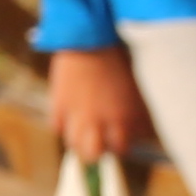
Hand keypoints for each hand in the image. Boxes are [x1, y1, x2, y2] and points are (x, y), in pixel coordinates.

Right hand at [55, 43, 153, 162]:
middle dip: (96, 152)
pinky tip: (70, 117)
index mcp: (123, 117)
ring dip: (78, 142)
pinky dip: (63, 126)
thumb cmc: (119, 63)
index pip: (120, 149)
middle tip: (98, 143)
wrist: (89, 41)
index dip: (119, 146)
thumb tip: (138, 133)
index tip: (118, 140)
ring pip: (73, 144)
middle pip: (92, 154)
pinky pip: (57, 127)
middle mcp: (98, 120)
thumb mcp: (135, 91)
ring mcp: (75, 114)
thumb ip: (137, 115)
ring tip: (83, 132)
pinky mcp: (56, 105)